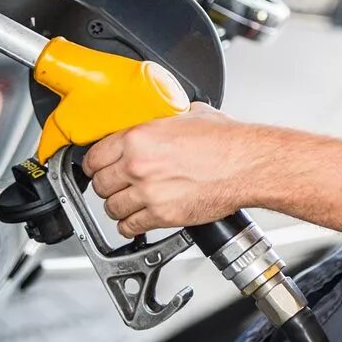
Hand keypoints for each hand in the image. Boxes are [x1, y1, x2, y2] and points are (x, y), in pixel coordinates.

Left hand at [82, 102, 259, 237]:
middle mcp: (138, 165)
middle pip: (100, 183)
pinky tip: (136, 219)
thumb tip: (161, 116)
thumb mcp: (189, 115)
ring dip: (117, 206)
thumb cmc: (226, 141)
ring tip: (128, 202)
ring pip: (111, 208)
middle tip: (116, 184)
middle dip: (106, 185)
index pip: (94, 156)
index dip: (94, 163)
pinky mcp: (162, 215)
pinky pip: (129, 227)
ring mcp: (148, 192)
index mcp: (139, 137)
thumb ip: (164, 118)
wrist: (246, 165)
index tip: (98, 167)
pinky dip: (130, 226)